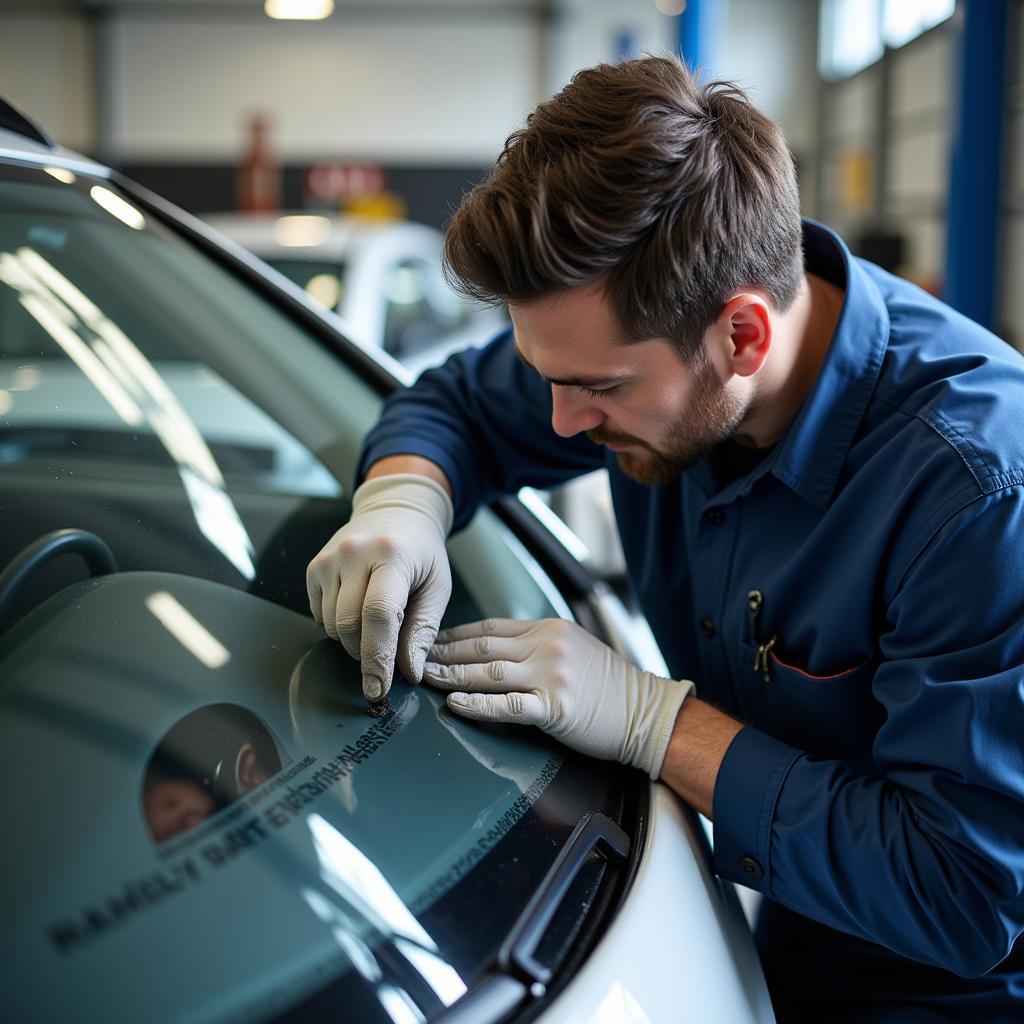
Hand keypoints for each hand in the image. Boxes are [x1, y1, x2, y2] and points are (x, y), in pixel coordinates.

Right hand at [306, 473, 452, 701]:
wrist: (395, 512)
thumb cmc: (422, 553)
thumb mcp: (437, 588)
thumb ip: (423, 631)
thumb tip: (408, 672)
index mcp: (392, 555)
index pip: (378, 614)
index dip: (377, 658)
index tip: (378, 689)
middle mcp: (354, 553)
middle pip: (349, 625)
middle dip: (366, 653)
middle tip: (386, 655)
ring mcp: (329, 559)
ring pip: (332, 625)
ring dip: (353, 639)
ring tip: (377, 621)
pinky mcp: (313, 567)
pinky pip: (319, 616)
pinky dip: (339, 624)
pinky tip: (358, 607)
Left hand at [423, 617, 693, 778]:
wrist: (646, 713)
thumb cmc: (610, 686)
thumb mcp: (574, 649)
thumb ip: (537, 645)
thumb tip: (495, 649)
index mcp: (548, 629)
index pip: (490, 626)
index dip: (455, 634)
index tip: (429, 640)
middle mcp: (547, 646)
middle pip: (482, 646)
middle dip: (444, 652)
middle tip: (414, 657)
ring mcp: (551, 675)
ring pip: (488, 672)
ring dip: (451, 676)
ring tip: (424, 679)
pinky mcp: (555, 707)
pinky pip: (507, 705)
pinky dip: (477, 705)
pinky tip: (455, 705)